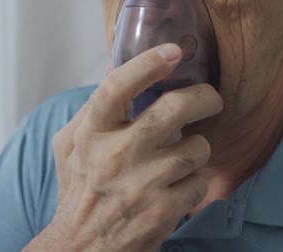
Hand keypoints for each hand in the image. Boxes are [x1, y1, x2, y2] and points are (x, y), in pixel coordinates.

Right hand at [23, 44, 222, 251]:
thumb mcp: (71, 145)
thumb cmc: (80, 189)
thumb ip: (93, 106)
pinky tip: (179, 187)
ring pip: (198, 147)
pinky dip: (196, 181)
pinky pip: (201, 181)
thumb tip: (116, 64)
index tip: (173, 51)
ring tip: (185, 155)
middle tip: (211, 98)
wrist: (83, 248)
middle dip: (204, 97)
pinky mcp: (163, 211)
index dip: (148, 63)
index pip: (118, 87)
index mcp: (91, 134)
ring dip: (198, 148)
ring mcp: (141, 185)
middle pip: (174, 108)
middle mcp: (115, 156)